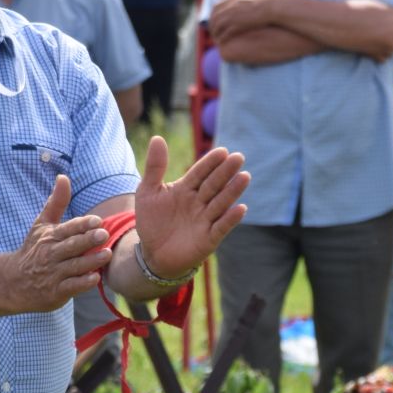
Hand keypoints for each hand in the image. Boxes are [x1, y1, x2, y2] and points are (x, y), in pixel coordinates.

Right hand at [3, 175, 111, 312]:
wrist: (13, 282)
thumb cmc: (33, 250)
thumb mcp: (41, 225)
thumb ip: (56, 203)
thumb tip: (63, 177)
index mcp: (50, 237)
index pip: (68, 229)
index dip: (83, 224)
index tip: (97, 220)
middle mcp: (51, 254)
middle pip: (72, 245)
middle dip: (88, 240)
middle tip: (104, 234)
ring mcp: (53, 274)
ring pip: (75, 266)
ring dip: (91, 260)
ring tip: (107, 254)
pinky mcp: (56, 292)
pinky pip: (72, 286)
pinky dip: (83, 282)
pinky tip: (96, 277)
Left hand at [132, 137, 248, 283]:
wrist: (152, 254)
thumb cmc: (152, 222)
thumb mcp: (147, 192)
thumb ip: (154, 167)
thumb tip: (157, 138)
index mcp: (186, 188)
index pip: (200, 172)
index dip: (210, 162)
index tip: (222, 151)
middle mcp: (199, 202)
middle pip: (214, 184)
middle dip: (225, 172)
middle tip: (238, 157)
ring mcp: (206, 219)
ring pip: (221, 202)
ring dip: (233, 191)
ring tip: (245, 176)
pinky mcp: (209, 238)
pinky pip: (221, 227)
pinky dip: (231, 219)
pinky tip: (241, 208)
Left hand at [206, 0, 281, 39]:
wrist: (273, 7)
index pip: (215, 7)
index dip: (214, 15)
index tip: (215, 21)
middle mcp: (229, 6)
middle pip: (214, 17)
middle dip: (212, 25)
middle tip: (214, 32)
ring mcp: (232, 16)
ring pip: (217, 26)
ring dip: (216, 33)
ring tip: (217, 39)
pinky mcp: (237, 25)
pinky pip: (224, 34)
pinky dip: (222, 38)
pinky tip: (223, 42)